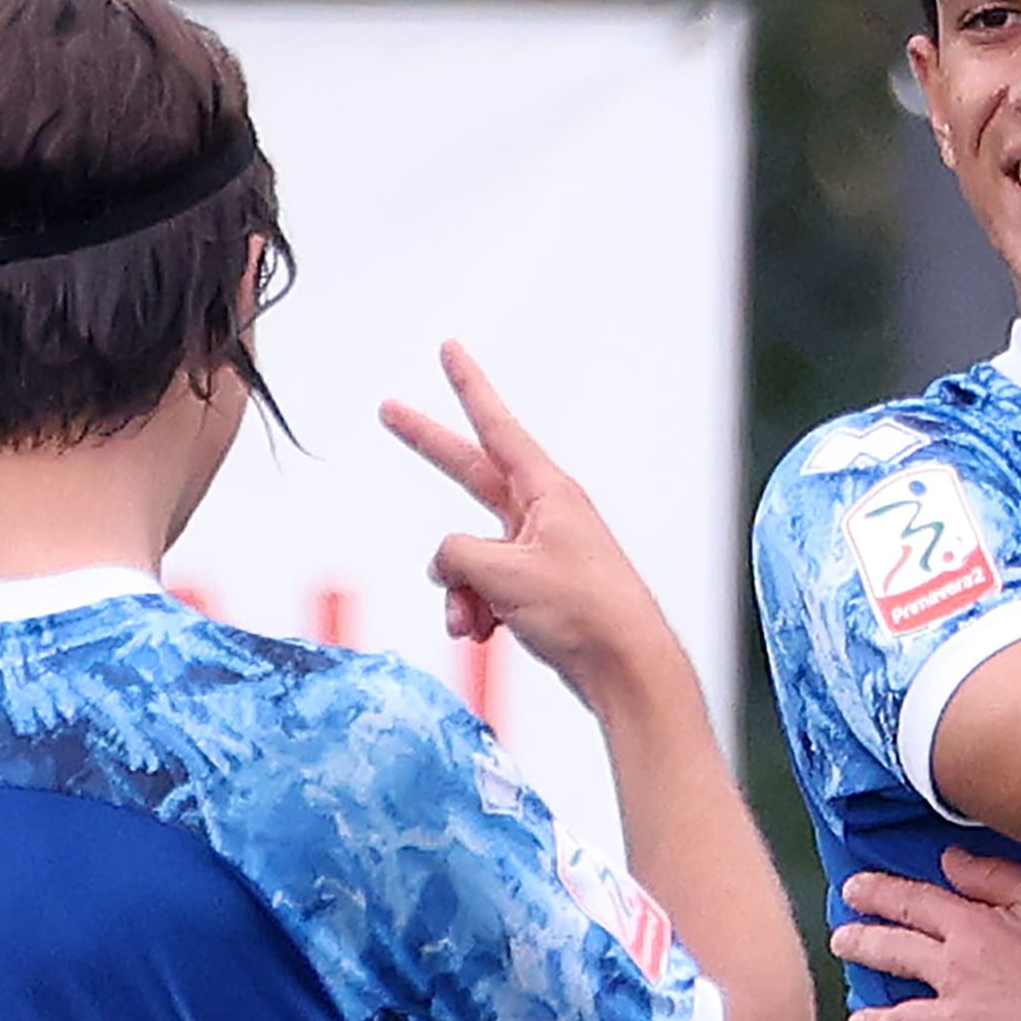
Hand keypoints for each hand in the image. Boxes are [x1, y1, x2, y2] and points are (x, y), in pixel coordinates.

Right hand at [380, 341, 675, 701]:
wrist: (627, 670)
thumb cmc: (587, 614)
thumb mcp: (502, 574)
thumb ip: (456, 555)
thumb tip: (446, 566)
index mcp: (546, 492)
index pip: (496, 425)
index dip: (468, 386)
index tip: (451, 351)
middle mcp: (545, 514)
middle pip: (472, 475)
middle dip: (431, 452)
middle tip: (393, 413)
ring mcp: (542, 553)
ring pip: (473, 556)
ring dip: (459, 590)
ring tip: (471, 619)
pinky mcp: (541, 591)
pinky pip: (489, 591)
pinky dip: (479, 612)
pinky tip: (486, 632)